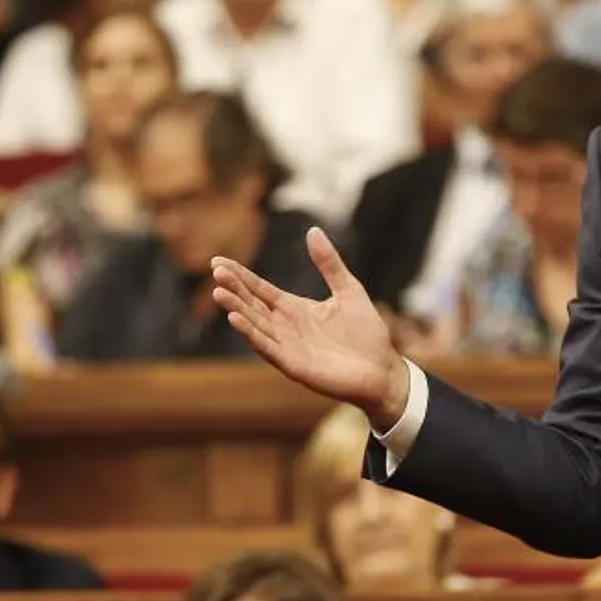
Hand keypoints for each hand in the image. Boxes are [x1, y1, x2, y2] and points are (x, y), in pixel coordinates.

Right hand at [212, 228, 409, 428]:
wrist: (383, 370)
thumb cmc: (366, 333)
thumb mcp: (348, 289)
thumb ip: (329, 263)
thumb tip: (313, 230)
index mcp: (295, 309)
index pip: (260, 289)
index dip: (240, 276)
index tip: (217, 262)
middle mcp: (285, 327)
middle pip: (252, 304)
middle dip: (234, 289)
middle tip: (216, 271)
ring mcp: (287, 347)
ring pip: (254, 325)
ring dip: (236, 310)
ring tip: (219, 292)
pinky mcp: (293, 365)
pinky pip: (267, 348)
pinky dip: (251, 334)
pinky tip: (236, 319)